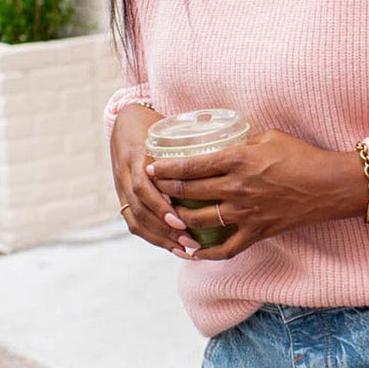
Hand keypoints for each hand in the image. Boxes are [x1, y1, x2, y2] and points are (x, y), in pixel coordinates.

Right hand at [111, 103, 200, 257]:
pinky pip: (134, 224)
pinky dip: (154, 238)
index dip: (160, 205)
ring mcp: (121, 187)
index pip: (143, 186)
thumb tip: (247, 142)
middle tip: (191, 239)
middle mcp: (125, 174)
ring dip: (161, 237)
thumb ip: (199, 135)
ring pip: (137, 221)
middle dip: (165, 228)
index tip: (180, 217)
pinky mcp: (122, 198)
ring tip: (187, 248)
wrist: (125, 119)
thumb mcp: (169, 125)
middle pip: (140, 209)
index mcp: (136, 154)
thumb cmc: (155, 122)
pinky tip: (175, 248)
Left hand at [146, 129, 368, 260]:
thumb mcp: (269, 137)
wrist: (330, 185)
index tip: (150, 167)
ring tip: (166, 216)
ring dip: (178, 219)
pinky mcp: (257, 232)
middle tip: (151, 189)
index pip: (190, 165)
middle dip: (164, 191)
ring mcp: (246, 213)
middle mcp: (237, 188)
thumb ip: (242, 142)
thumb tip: (223, 143)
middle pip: (188, 192)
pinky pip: (225, 249)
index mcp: (238, 159)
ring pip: (200, 220)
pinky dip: (205, 254)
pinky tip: (190, 252)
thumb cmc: (302, 156)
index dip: (165, 168)